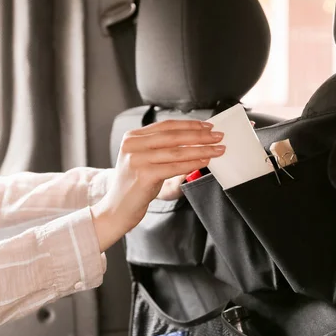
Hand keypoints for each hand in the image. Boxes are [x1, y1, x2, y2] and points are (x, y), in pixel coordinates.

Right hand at [91, 120, 224, 250]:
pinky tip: (205, 162)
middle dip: (199, 135)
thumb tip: (195, 141)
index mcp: (132, 137)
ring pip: (177, 151)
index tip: (207, 126)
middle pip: (173, 136)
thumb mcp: (144, 161)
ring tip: (217, 150)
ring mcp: (137, 159)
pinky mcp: (143, 175)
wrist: (117, 210)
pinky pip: (174, 167)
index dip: (189, 125)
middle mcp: (133, 145)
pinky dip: (193, 164)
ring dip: (201, 149)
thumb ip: (161, 149)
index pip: (166, 125)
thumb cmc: (134, 187)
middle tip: (218, 136)